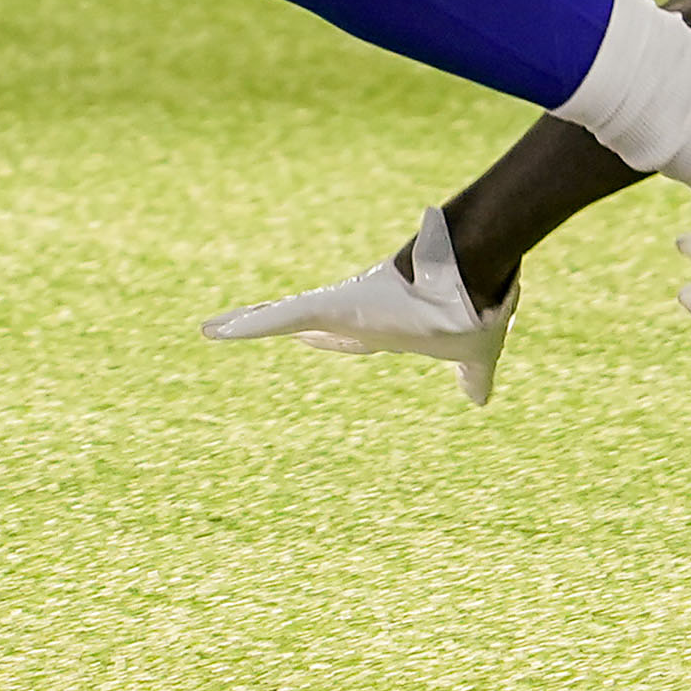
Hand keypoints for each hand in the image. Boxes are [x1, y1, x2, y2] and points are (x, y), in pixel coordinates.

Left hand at [203, 210, 512, 405]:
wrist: (475, 293)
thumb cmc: (474, 312)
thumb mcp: (473, 354)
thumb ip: (470, 376)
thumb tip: (480, 397)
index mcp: (387, 326)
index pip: (347, 335)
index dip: (328, 339)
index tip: (310, 340)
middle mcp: (359, 315)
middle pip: (307, 323)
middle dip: (276, 323)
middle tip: (244, 325)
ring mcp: (344, 310)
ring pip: (283, 318)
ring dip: (246, 324)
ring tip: (210, 329)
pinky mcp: (334, 307)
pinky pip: (280, 317)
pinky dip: (247, 325)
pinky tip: (215, 332)